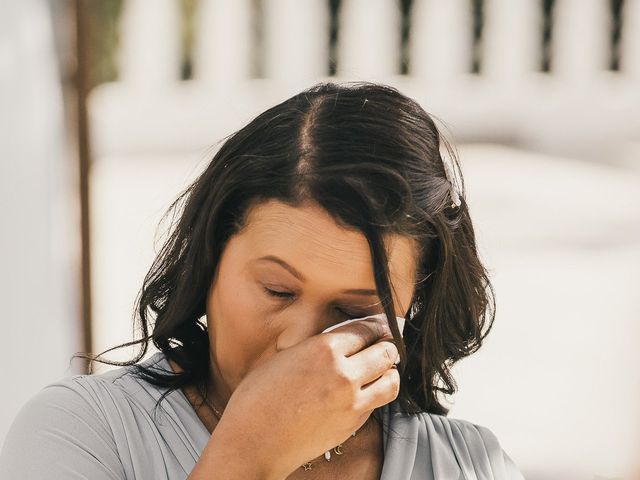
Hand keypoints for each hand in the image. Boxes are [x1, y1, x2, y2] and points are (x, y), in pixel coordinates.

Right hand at [213, 316, 400, 479]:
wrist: (253, 443)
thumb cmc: (257, 399)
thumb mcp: (283, 357)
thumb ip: (315, 346)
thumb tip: (338, 341)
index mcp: (324, 349)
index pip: (367, 329)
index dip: (377, 326)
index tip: (380, 326)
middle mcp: (344, 373)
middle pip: (387, 352)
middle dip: (389, 345)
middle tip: (387, 344)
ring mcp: (351, 402)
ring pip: (391, 380)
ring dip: (389, 372)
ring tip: (382, 369)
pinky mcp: (353, 424)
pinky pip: (377, 403)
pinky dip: (376, 394)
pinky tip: (364, 391)